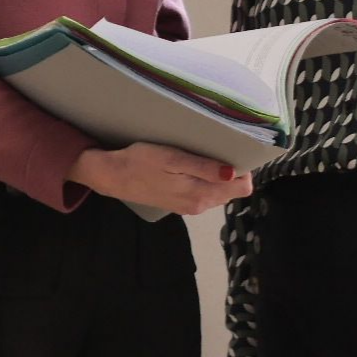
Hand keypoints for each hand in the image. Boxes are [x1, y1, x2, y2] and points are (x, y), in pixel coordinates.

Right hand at [68, 143, 251, 215]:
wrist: (113, 176)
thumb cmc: (141, 162)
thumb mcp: (173, 159)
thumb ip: (204, 168)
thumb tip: (234, 173)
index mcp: (201, 194)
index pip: (242, 188)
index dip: (242, 168)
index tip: (232, 151)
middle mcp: (200, 205)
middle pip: (232, 189)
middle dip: (230, 170)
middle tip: (215, 149)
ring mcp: (190, 206)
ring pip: (219, 191)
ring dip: (216, 174)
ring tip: (201, 155)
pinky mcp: (180, 203)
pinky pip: (204, 192)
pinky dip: (204, 179)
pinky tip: (189, 166)